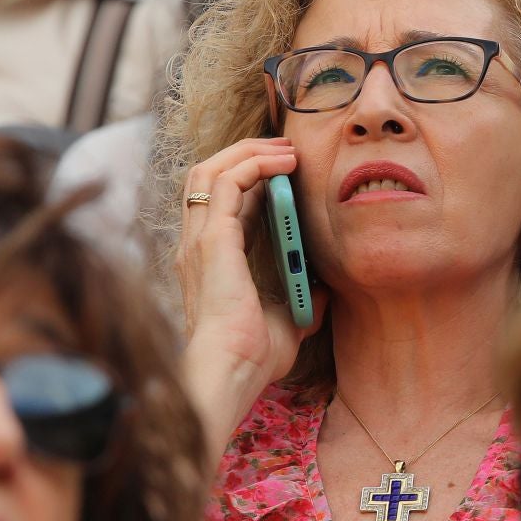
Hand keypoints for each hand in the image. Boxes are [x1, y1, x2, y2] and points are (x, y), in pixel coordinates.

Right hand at [177, 138, 323, 465]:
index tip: (289, 170)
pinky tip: (285, 163)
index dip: (253, 180)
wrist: (232, 372)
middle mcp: (197, 245)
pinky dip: (254, 163)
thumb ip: (301, 303)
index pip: (224, 204)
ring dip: (248, 151)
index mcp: (212, 262)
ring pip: (209, 169)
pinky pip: (226, 182)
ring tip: (286, 147)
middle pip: (208, 176)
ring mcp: (199, 239)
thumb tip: (323, 291)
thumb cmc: (252, 358)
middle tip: (287, 147)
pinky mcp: (212, 239)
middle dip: (246, 153)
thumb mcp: (287, 323)